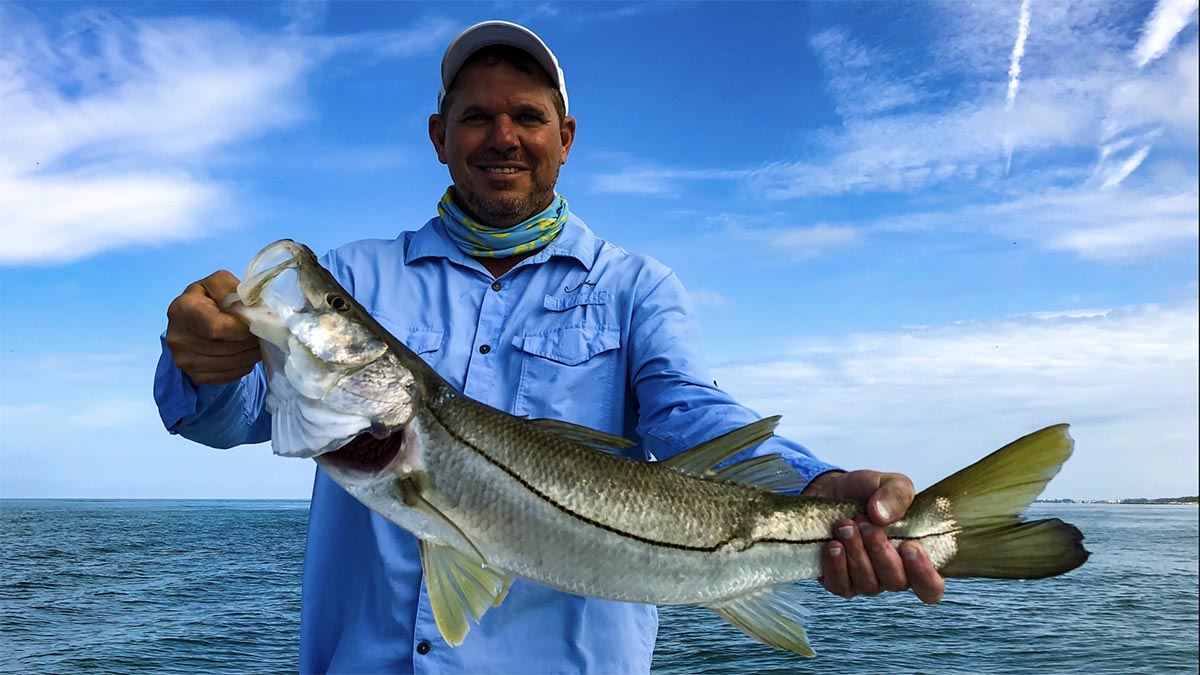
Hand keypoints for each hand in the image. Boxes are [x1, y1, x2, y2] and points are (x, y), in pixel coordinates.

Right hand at [165, 271, 260, 384]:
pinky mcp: (194, 376)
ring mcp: (183, 360)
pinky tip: (246, 353)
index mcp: (182, 309)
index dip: (242, 328)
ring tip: (257, 342)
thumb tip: (255, 310)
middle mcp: (177, 337)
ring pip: (230, 363)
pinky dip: (244, 366)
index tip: (257, 323)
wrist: (192, 319)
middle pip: (226, 347)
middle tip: (263, 333)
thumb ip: (234, 290)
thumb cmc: (209, 298)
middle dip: (251, 341)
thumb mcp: (219, 283)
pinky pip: (228, 375)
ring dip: (251, 354)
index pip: (216, 327)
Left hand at [802, 470, 944, 603]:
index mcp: (916, 556)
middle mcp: (893, 574)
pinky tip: (833, 545)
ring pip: (868, 584)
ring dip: (856, 553)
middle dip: (880, 551)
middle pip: (896, 582)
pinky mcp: (839, 582)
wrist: (831, 491)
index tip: (910, 547)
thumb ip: (897, 495)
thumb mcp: (891, 483)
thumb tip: (881, 516)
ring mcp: (866, 581)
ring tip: (845, 525)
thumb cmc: (868, 494)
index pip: (931, 586)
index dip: (924, 574)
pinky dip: (836, 565)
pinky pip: (840, 585)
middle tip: (864, 523)